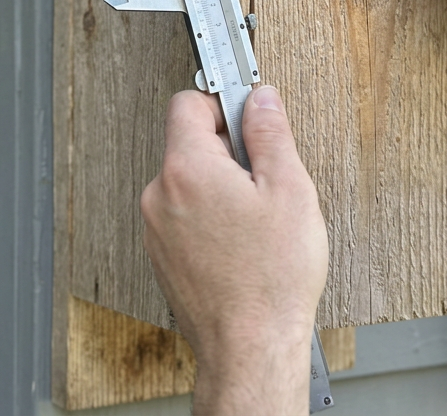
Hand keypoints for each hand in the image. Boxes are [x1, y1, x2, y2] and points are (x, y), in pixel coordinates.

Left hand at [141, 86, 327, 414]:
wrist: (250, 347)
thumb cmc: (271, 279)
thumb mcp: (289, 189)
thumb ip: (271, 133)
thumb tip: (261, 100)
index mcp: (186, 169)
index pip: (188, 102)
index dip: (223, 101)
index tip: (247, 109)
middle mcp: (160, 195)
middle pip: (188, 141)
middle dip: (227, 147)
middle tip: (264, 174)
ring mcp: (157, 229)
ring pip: (188, 180)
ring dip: (219, 184)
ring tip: (257, 215)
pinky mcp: (163, 255)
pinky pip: (184, 213)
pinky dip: (210, 214)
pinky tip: (242, 239)